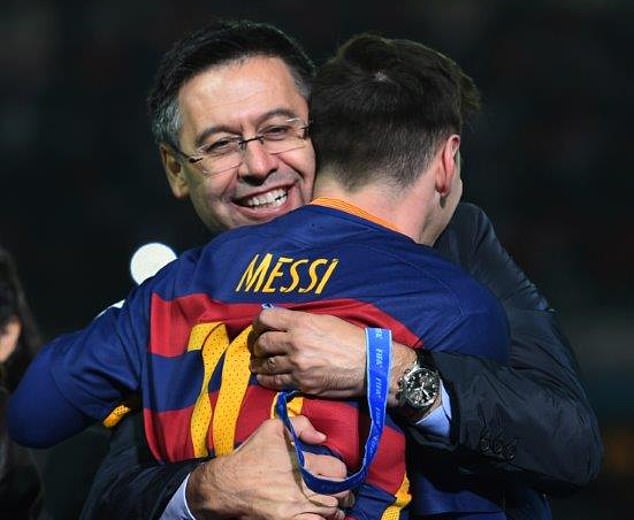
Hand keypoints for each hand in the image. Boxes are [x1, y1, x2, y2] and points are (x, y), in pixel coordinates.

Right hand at [186, 415, 352, 518]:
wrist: (227, 484)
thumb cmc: (251, 454)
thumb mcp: (273, 427)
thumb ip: (301, 425)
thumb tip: (322, 437)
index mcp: (303, 461)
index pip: (339, 469)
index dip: (339, 470)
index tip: (333, 471)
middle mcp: (303, 485)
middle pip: (340, 493)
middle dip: (342, 490)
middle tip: (337, 489)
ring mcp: (296, 506)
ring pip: (331, 511)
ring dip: (334, 507)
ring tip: (331, 504)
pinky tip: (319, 515)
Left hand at [249, 307, 365, 398]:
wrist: (368, 364)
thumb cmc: (350, 339)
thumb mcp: (325, 320)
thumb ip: (301, 321)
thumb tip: (282, 324)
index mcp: (301, 323)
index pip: (266, 318)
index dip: (257, 323)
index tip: (258, 328)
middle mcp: (295, 342)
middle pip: (262, 343)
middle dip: (256, 345)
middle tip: (258, 348)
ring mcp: (297, 364)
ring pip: (265, 364)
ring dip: (258, 364)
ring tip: (257, 364)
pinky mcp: (301, 383)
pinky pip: (275, 382)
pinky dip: (266, 379)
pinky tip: (265, 377)